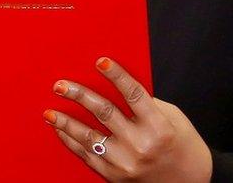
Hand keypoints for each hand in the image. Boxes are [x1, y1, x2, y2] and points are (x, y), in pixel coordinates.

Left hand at [43, 57, 212, 181]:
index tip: (100, 61)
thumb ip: (147, 104)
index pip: (134, 95)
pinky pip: (87, 155)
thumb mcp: (173, 119)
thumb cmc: (182, 145)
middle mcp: (141, 145)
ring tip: (50, 111)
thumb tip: (115, 86)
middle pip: (105, 113)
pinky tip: (61, 130)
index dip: (117, 76)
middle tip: (61, 85)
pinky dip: (72, 141)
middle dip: (80, 96)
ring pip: (89, 136)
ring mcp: (125, 163)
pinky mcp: (114, 176)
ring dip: (66, 122)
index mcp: (159, 127)